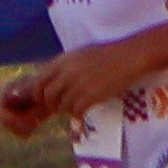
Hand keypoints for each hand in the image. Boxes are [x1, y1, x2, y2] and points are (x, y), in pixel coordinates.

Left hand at [0, 45, 131, 129]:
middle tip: (60, 105)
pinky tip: (85, 109)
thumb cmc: (107, 54)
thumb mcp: (81, 54)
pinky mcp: (91, 96)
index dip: (39, 92)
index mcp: (64, 60)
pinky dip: (78, 113)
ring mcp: (79, 84)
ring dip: (67, 108)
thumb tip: (51, 81)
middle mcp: (68, 72)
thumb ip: (65, 66)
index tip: (44, 98)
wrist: (129, 57)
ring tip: (77, 104)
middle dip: (52, 103)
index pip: (40, 80)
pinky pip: (76, 111)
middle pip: (48, 95)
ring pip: (62, 105)